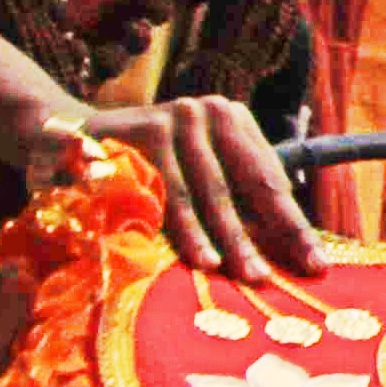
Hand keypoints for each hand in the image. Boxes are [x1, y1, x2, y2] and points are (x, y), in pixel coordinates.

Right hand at [52, 95, 318, 281]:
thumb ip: (234, 201)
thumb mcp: (195, 173)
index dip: (294, 224)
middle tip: (284, 275)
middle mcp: (212, 111)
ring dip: (226, 237)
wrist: (68, 139)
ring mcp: (178, 117)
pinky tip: (200, 258)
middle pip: (249, 182)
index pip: (271, 178)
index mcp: (234, 120)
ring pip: (208, 191)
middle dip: (270, 233)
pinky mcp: (144, 130)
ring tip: (245, 274)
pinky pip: (168, 191)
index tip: (318, 264)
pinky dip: (184, 228)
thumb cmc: (145, 167)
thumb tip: (284, 253)